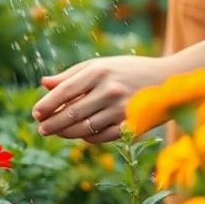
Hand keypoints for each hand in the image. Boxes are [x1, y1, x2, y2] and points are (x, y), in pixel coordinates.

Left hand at [32, 55, 166, 142]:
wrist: (168, 80)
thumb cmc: (128, 70)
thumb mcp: (101, 65)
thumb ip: (71, 75)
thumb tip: (43, 83)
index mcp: (99, 71)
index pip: (64, 91)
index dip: (47, 105)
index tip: (35, 114)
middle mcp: (109, 90)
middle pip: (71, 113)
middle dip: (52, 124)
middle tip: (42, 129)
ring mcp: (121, 110)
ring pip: (85, 128)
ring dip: (67, 133)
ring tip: (57, 132)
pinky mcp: (131, 126)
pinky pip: (102, 137)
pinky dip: (88, 138)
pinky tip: (81, 135)